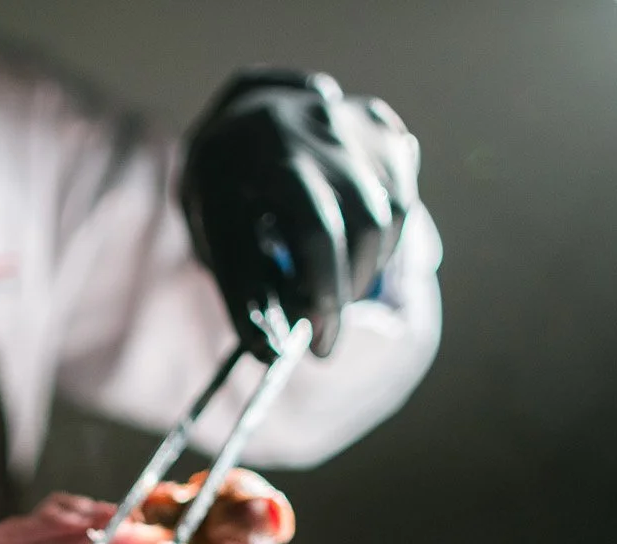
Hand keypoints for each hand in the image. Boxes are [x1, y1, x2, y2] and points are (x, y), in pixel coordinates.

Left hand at [180, 71, 417, 361]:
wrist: (240, 123)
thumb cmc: (226, 198)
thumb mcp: (216, 241)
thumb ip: (244, 292)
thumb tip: (272, 353)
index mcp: (255, 151)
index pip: (315, 232)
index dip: (324, 297)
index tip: (322, 349)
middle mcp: (307, 123)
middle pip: (363, 223)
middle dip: (347, 287)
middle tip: (325, 320)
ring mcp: (348, 118)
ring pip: (389, 213)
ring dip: (366, 265)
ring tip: (331, 279)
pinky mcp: (378, 124)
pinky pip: (400, 197)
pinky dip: (382, 236)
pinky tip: (348, 241)